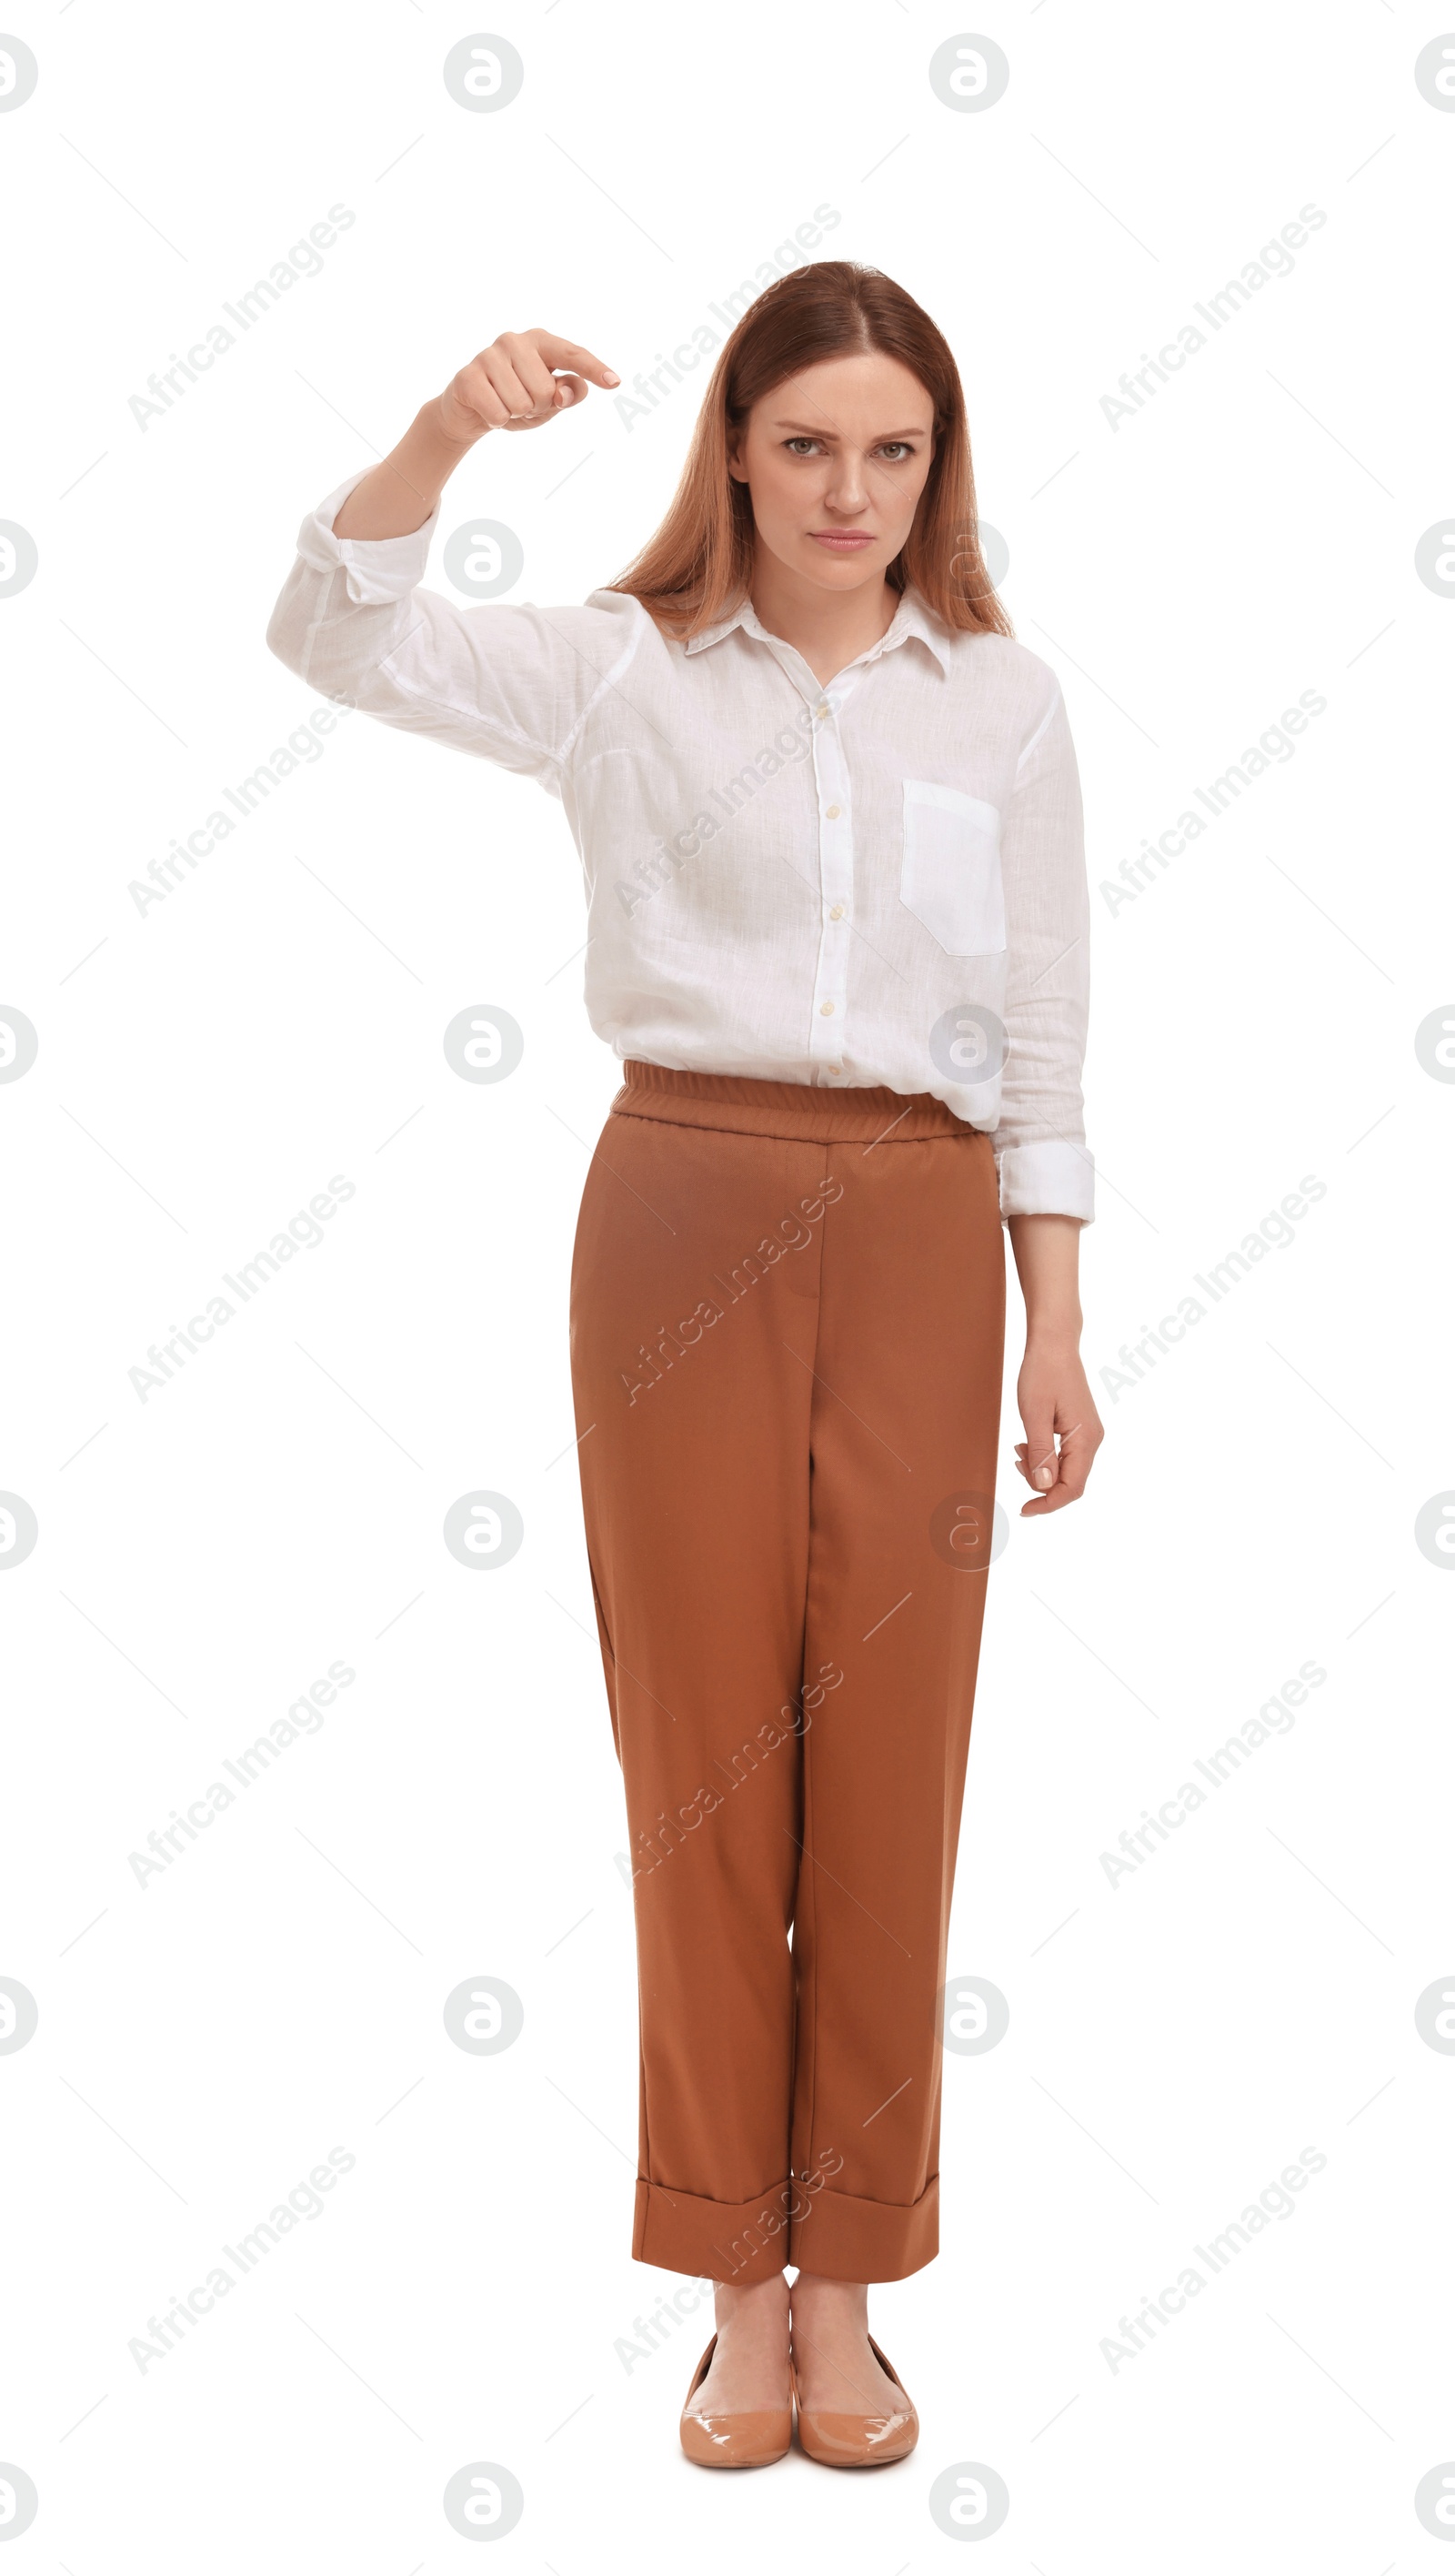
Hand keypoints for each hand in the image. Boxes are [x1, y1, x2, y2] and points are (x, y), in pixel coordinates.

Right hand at [436, 328, 618, 442]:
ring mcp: (489, 355)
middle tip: (521, 402)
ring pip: (521, 403)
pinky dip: (497, 421)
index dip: (594, 369)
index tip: (615, 382)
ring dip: (515, 414)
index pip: (572, 354)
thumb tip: (567, 391)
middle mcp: (514, 340)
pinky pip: (498, 413)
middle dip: (537, 406)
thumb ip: (568, 393)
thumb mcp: (550, 401)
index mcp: (540, 341)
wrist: (470, 410)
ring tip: (504, 403)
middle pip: (546, 391)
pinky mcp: (468, 376)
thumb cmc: (517, 399)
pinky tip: (488, 409)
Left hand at [1013, 1341, 1102, 1515]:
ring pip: (1066, 1470)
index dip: (1048, 1504)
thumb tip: (1044, 1487)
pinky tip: (1026, 1444)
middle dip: (1040, 1483)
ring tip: (1017, 1449)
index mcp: (1085, 1439)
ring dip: (1040, 1468)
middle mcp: (1092, 1440)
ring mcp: (1088, 1434)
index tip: (1024, 1509)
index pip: (1071, 1488)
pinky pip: (1065, 1455)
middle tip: (1014, 1463)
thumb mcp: (1034, 1414)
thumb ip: (1040, 1453)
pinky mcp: (1080, 1428)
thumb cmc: (1042, 1373)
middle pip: (1070, 1482)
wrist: (1054, 1343)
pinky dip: (1044, 1456)